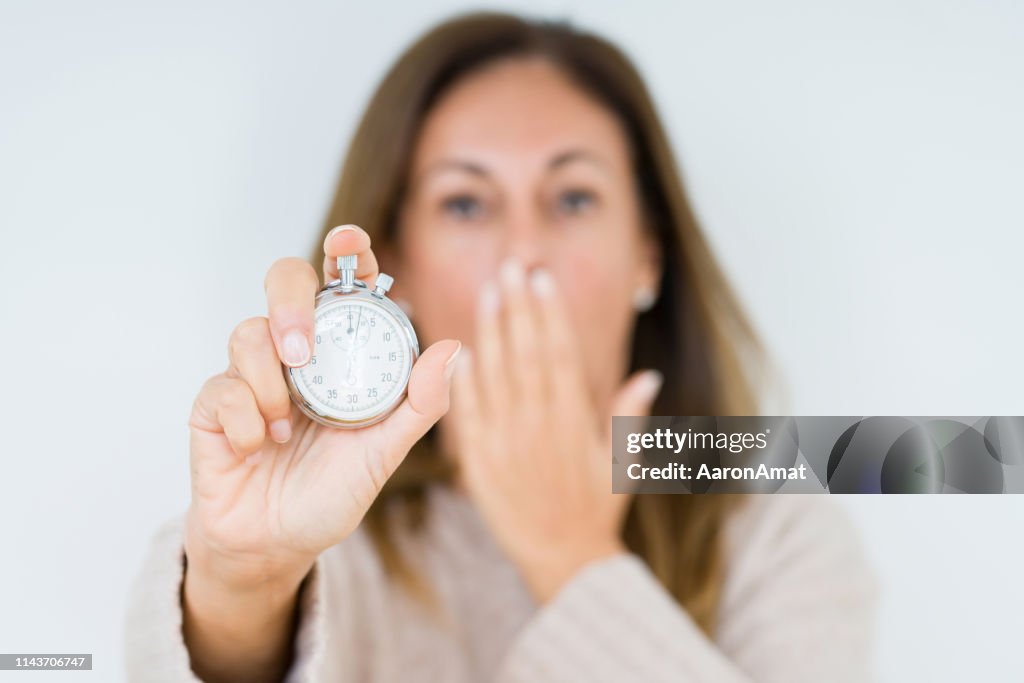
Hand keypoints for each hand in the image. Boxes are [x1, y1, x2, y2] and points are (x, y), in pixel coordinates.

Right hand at [185, 224, 461, 589]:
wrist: (276, 546)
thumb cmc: (332, 492)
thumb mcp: (385, 452)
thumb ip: (419, 405)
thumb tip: (453, 349)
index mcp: (341, 353)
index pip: (342, 285)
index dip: (346, 251)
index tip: (348, 240)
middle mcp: (296, 353)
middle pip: (284, 282)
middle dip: (290, 302)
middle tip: (301, 349)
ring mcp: (251, 375)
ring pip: (247, 332)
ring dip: (269, 381)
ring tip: (283, 427)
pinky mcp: (213, 405)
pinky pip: (220, 387)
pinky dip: (244, 419)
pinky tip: (257, 448)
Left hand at [447, 258, 661, 602]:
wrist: (561, 558)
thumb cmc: (597, 507)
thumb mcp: (622, 463)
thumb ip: (629, 417)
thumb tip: (650, 375)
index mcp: (574, 422)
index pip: (560, 355)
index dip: (550, 315)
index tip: (542, 280)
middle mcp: (539, 427)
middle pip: (527, 355)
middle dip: (518, 308)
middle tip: (510, 267)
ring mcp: (506, 443)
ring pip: (496, 377)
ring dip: (491, 332)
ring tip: (488, 293)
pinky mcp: (480, 462)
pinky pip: (469, 415)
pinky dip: (463, 382)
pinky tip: (458, 350)